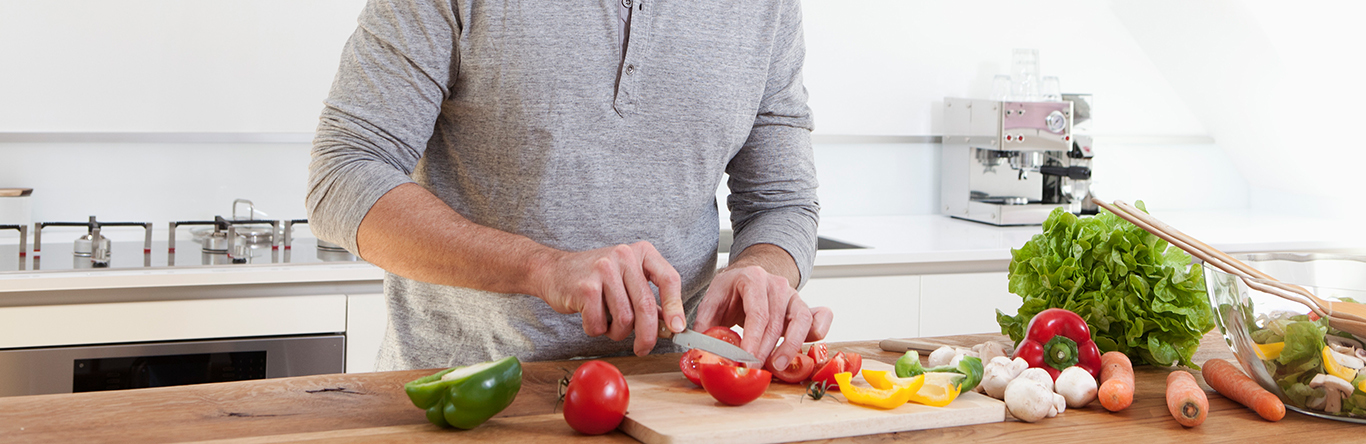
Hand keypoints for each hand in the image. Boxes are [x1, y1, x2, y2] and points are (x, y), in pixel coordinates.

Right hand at [536, 241, 684, 355]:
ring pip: (624, 320)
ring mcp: (604, 269)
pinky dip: (597, 329)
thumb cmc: (595, 279)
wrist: (553, 270)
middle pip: (646, 306)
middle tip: (643, 348)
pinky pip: (600, 324)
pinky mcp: (585, 287)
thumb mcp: (627, 280)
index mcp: (642, 252)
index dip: (676, 307)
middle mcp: (624, 256)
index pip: (669, 279)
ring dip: (616, 332)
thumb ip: (647, 300)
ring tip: (608, 323)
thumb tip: (671, 327)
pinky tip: (591, 318)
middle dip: (647, 335)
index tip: (678, 329)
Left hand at [693, 264, 833, 368]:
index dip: (753, 340)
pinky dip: (818, 332)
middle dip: (765, 351)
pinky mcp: (803, 306)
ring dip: (791, 347)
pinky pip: (819, 318)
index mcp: (753, 279)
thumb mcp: (712, 299)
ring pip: (801, 321)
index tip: (746, 360)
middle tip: (754, 370)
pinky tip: (806, 349)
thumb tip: (697, 351)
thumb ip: (704, 323)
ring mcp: (793, 295)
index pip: (757, 313)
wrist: (749, 276)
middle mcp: (777, 285)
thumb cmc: (731, 290)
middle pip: (776, 323)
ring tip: (777, 367)